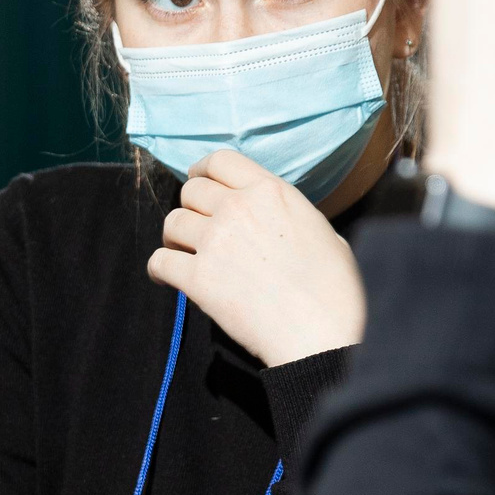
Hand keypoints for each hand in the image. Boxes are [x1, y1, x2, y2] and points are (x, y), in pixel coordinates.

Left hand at [146, 150, 365, 366]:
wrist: (322, 334)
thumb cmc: (335, 290)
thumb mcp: (322, 231)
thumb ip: (289, 215)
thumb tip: (276, 222)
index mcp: (271, 192)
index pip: (221, 160)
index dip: (203, 170)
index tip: (199, 182)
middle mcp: (238, 209)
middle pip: (191, 191)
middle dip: (191, 207)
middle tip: (197, 227)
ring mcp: (215, 242)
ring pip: (172, 222)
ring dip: (175, 237)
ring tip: (184, 252)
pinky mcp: (198, 279)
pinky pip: (159, 261)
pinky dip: (159, 269)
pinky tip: (167, 279)